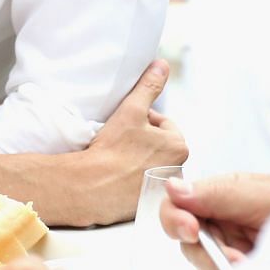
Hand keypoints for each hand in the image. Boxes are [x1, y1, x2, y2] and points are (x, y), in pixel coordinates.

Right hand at [73, 60, 187, 225]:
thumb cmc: (113, 149)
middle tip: (119, 142)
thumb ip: (148, 86)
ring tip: (116, 159)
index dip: (141, 121)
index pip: (162, 124)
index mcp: (179, 146)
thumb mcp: (131, 110)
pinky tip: (115, 176)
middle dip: (140, 142)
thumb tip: (161, 65)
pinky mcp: (147, 204)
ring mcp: (161, 189)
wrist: (91, 187)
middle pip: (157, 145)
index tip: (125, 126)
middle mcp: (177, 170)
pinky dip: (130, 180)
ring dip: (135, 160)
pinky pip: (139, 185)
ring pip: (148, 164)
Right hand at [159, 173, 269, 269]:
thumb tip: (173, 188)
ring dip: (220, 268)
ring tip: (252, 266)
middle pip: (184, 238)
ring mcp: (232, 248)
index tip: (191, 231)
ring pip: (199, 263)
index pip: (179, 202)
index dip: (176, 217)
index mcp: (226, 193)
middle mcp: (224, 220)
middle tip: (233, 259)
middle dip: (204, 250)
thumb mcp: (269, 196)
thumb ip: (222, 193)